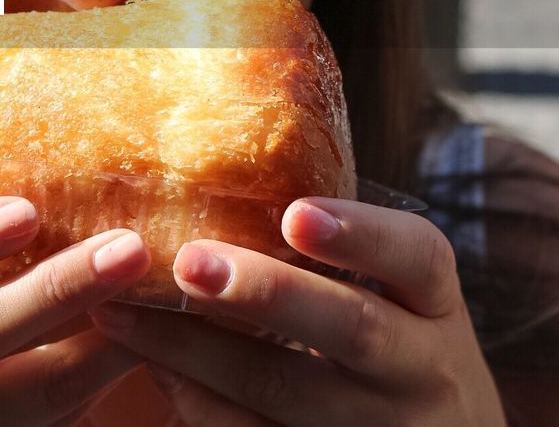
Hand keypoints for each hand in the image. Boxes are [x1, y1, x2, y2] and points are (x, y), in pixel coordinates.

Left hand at [90, 197, 506, 425]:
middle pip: (352, 327)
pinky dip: (199, 403)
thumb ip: (336, 241)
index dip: (360, 233)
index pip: (416, 257)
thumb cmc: (395, 345)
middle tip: (189, 262)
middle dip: (267, 293)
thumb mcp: (396, 296)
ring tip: (125, 311)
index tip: (295, 213)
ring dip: (197, 350)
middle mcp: (420, 368)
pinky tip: (152, 366)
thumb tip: (223, 157)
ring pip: (286, 391)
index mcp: (433, 302)